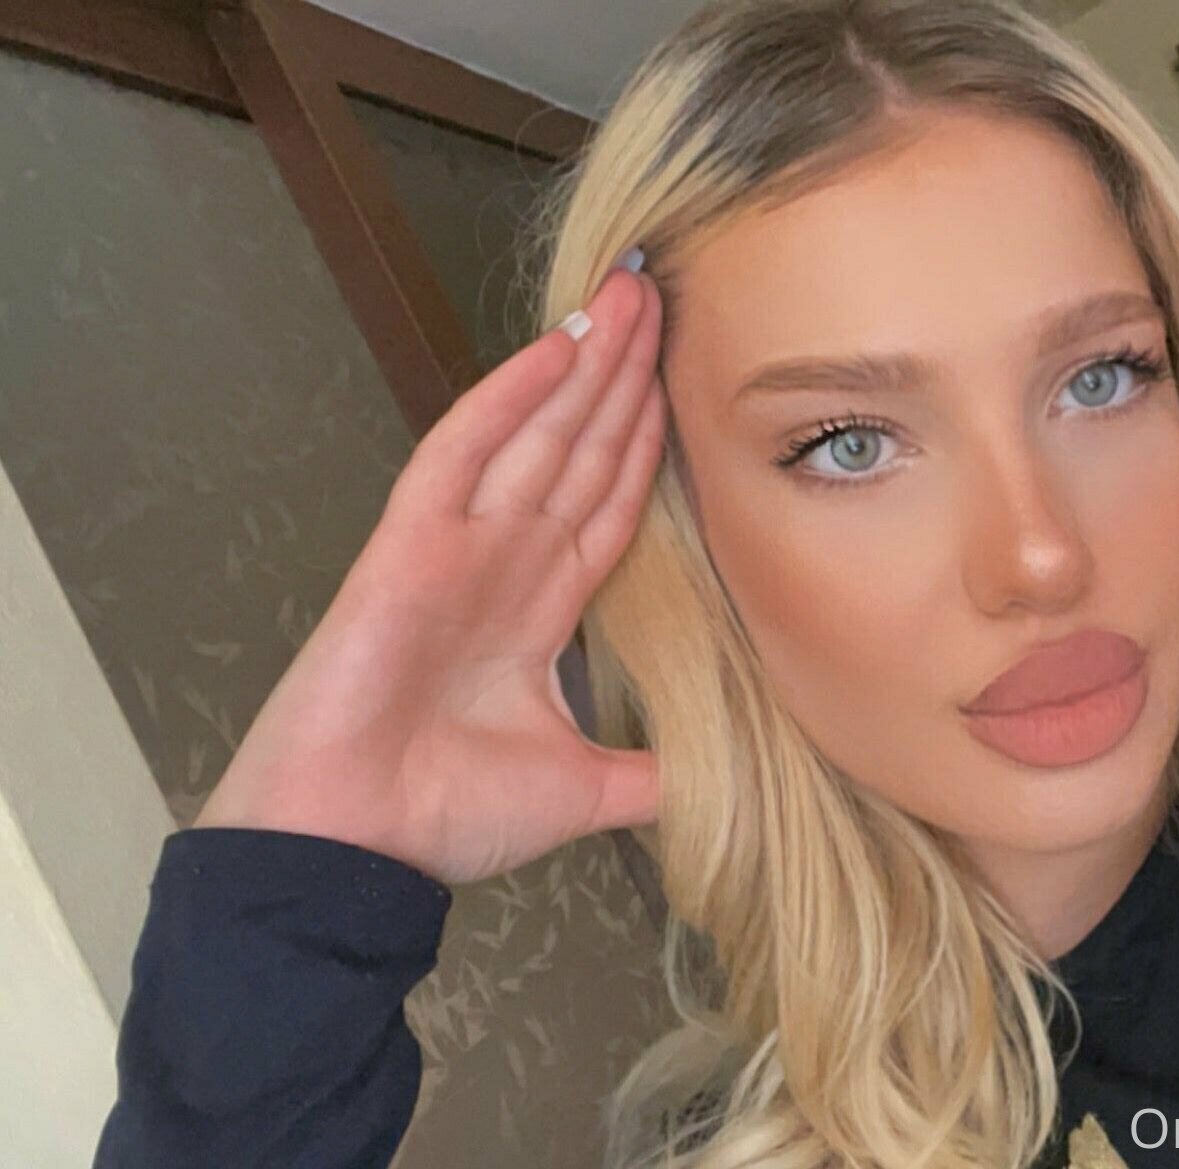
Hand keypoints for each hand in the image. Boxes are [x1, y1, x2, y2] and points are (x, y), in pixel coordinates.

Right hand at [193, 263, 667, 884]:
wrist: (357, 849)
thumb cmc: (444, 818)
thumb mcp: (585, 791)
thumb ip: (653, 772)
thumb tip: (731, 782)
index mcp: (540, 610)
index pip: (611, 503)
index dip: (648, 441)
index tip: (687, 381)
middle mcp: (504, 564)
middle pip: (581, 450)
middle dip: (625, 377)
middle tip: (667, 300)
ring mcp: (457, 549)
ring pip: (535, 435)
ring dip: (584, 365)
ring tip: (631, 296)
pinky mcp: (408, 547)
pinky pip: (462, 455)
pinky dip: (506, 400)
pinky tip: (555, 348)